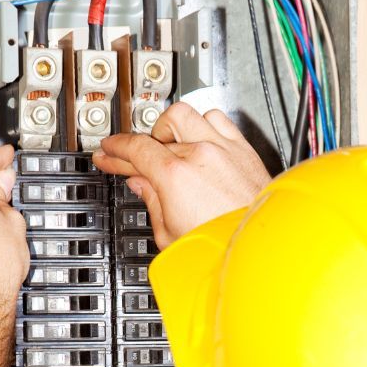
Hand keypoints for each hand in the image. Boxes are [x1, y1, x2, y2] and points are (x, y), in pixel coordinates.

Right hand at [92, 103, 270, 247]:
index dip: (115, 150)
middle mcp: (199, 154)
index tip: (107, 153)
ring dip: (169, 128)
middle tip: (130, 159)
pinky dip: (202, 123)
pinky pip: (217, 118)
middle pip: (155, 137)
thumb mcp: (169, 235)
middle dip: (137, 147)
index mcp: (175, 176)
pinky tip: (198, 136)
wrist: (260, 251)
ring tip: (164, 144)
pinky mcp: (243, 150)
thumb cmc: (222, 247)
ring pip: (185, 115)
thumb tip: (141, 185)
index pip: (134, 148)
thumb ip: (152, 202)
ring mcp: (223, 149)